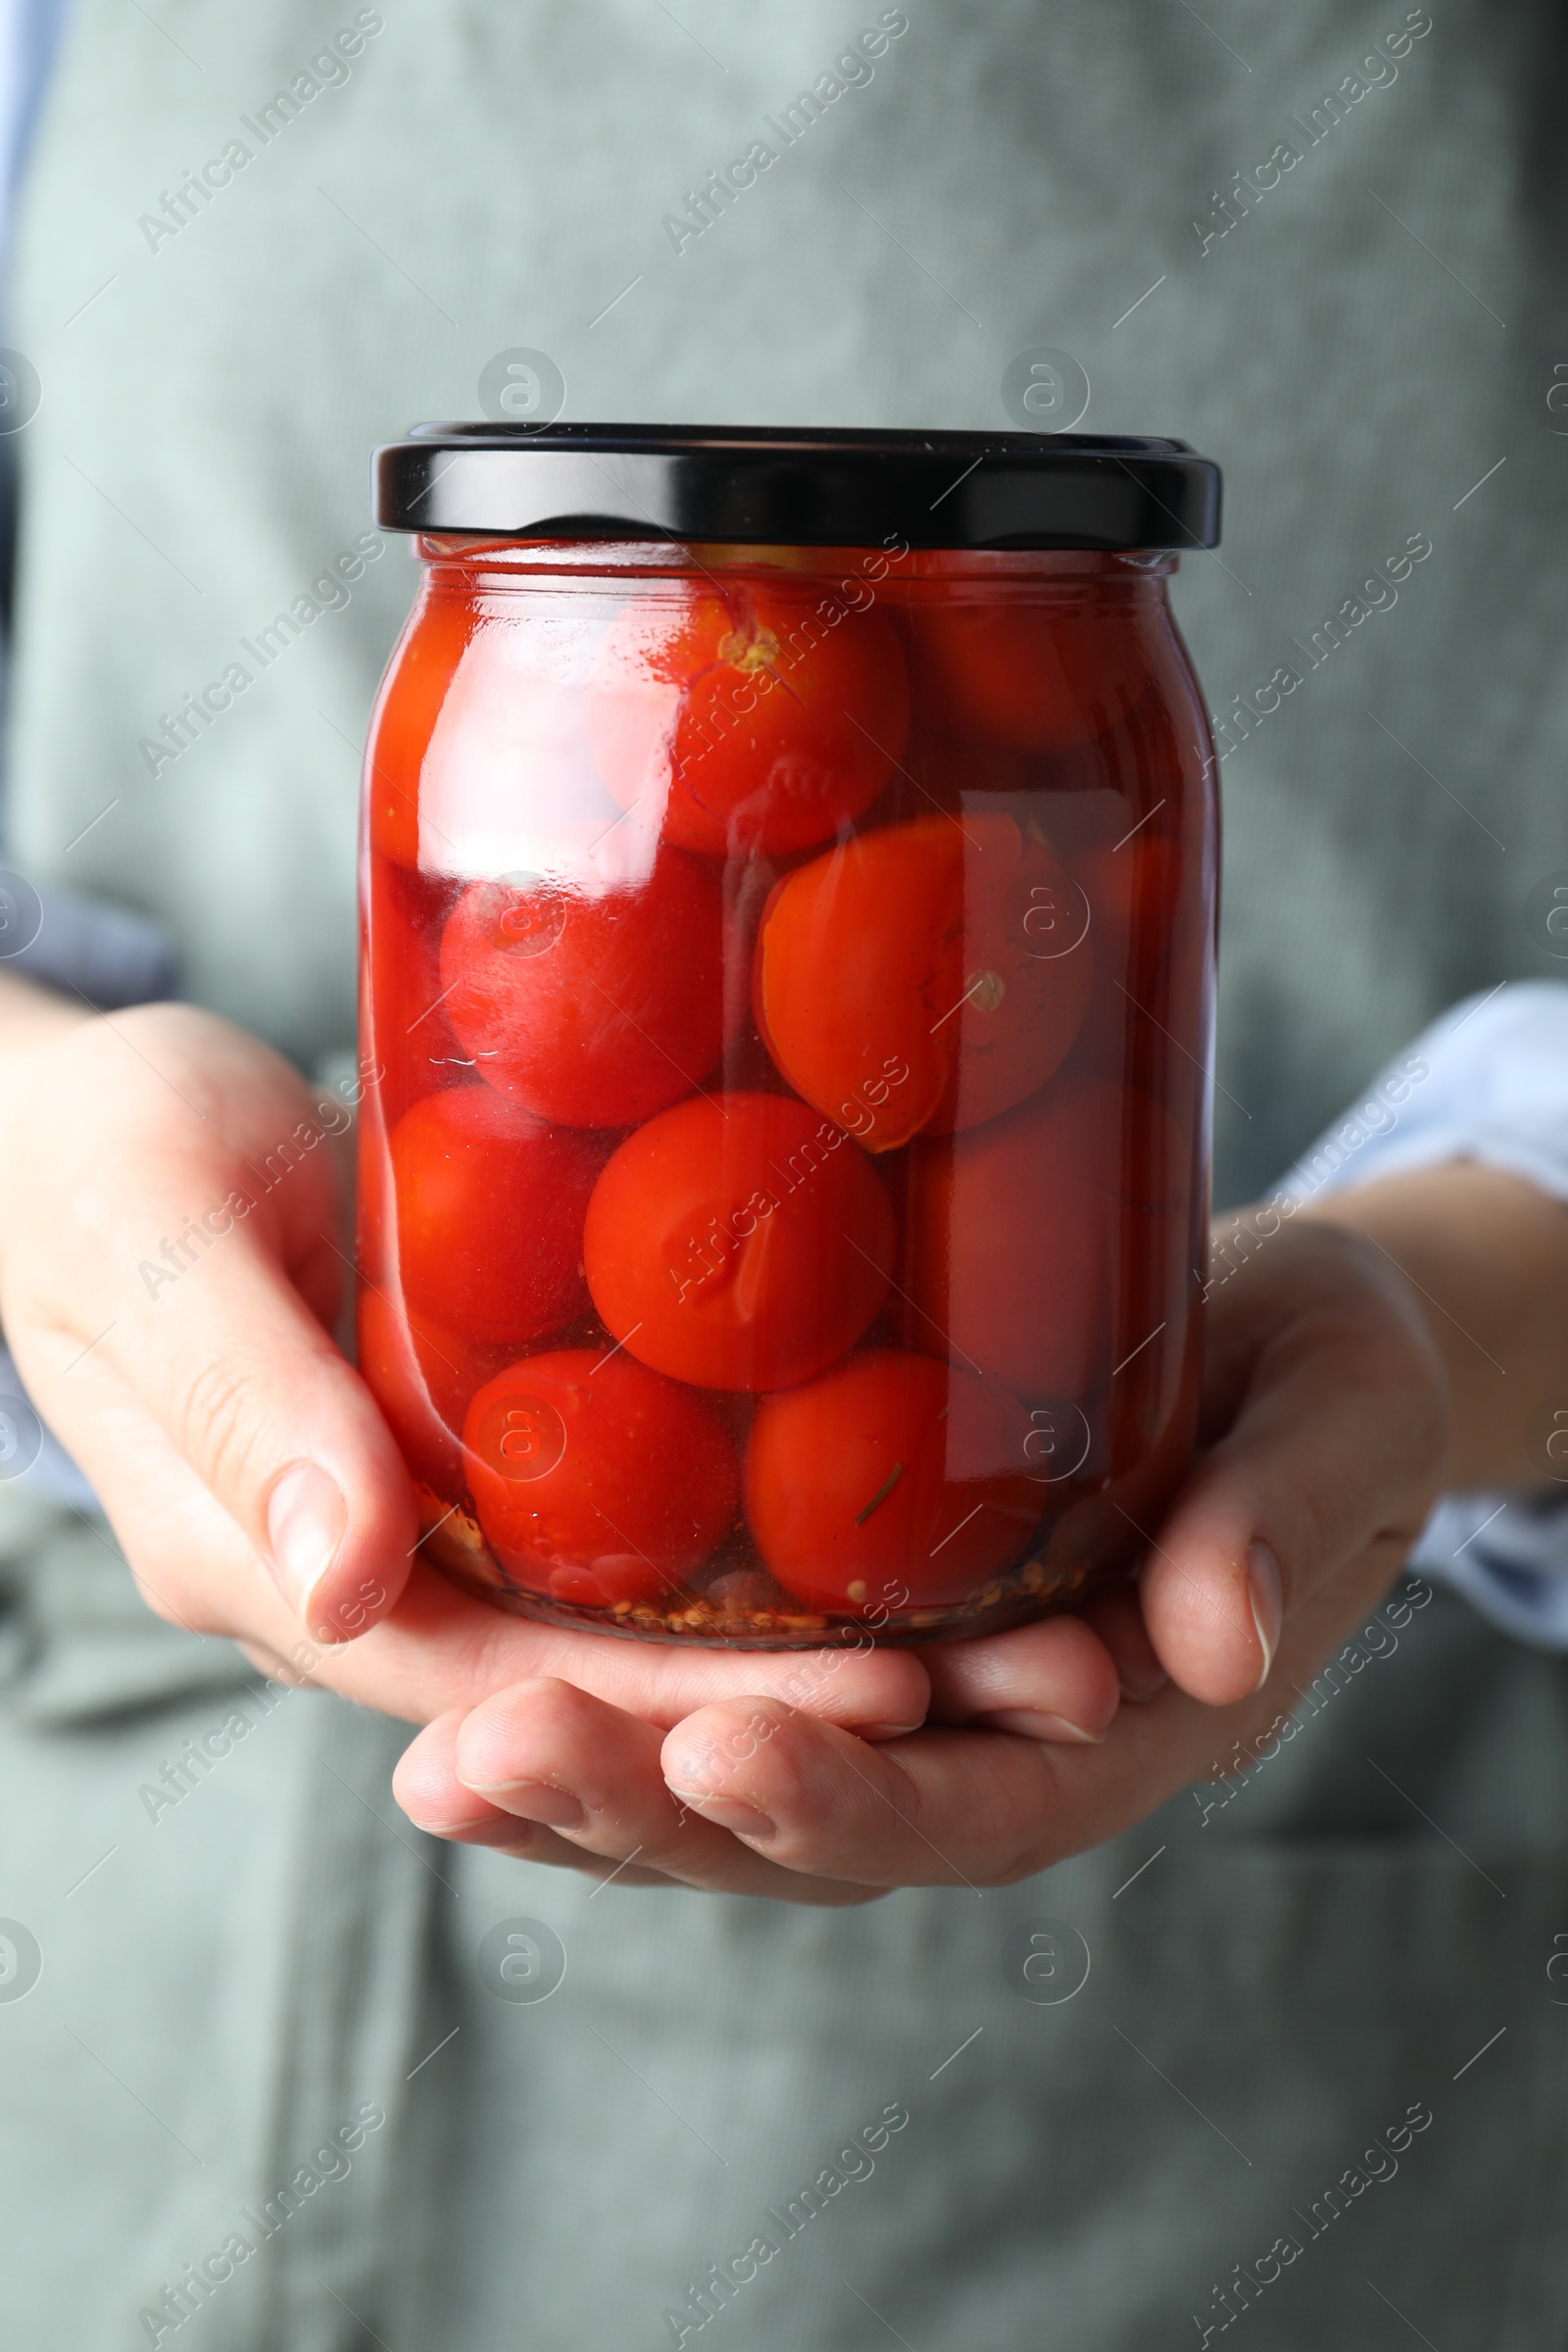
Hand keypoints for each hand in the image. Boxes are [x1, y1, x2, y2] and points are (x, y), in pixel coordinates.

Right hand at [0, 995, 1114, 1893]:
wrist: (86, 1125)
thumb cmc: (96, 1165)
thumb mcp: (150, 1248)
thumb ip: (242, 1401)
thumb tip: (348, 1574)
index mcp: (295, 1578)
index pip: (520, 1688)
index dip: (698, 1709)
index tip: (891, 1699)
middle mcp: (394, 1582)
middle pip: (629, 1681)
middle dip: (829, 1701)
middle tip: (1055, 1676)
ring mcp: (458, 1517)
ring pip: (665, 1609)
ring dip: (845, 1628)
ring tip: (1059, 1618)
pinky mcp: (509, 1435)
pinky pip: (661, 1505)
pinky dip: (790, 1517)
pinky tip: (940, 1493)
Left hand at [394, 1211, 1450, 1897]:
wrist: (1267, 1336)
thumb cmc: (1321, 1366)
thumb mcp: (1339, 1414)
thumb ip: (1286, 1518)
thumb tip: (1214, 1645)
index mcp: (1125, 1720)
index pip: (981, 1808)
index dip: (850, 1799)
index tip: (720, 1755)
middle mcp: (995, 1743)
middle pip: (815, 1826)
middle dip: (652, 1807)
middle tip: (493, 1757)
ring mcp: (911, 1698)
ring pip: (735, 1788)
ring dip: (585, 1787)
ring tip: (439, 1762)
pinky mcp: (842, 1628)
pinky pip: (708, 1690)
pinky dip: (591, 1701)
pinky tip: (458, 1686)